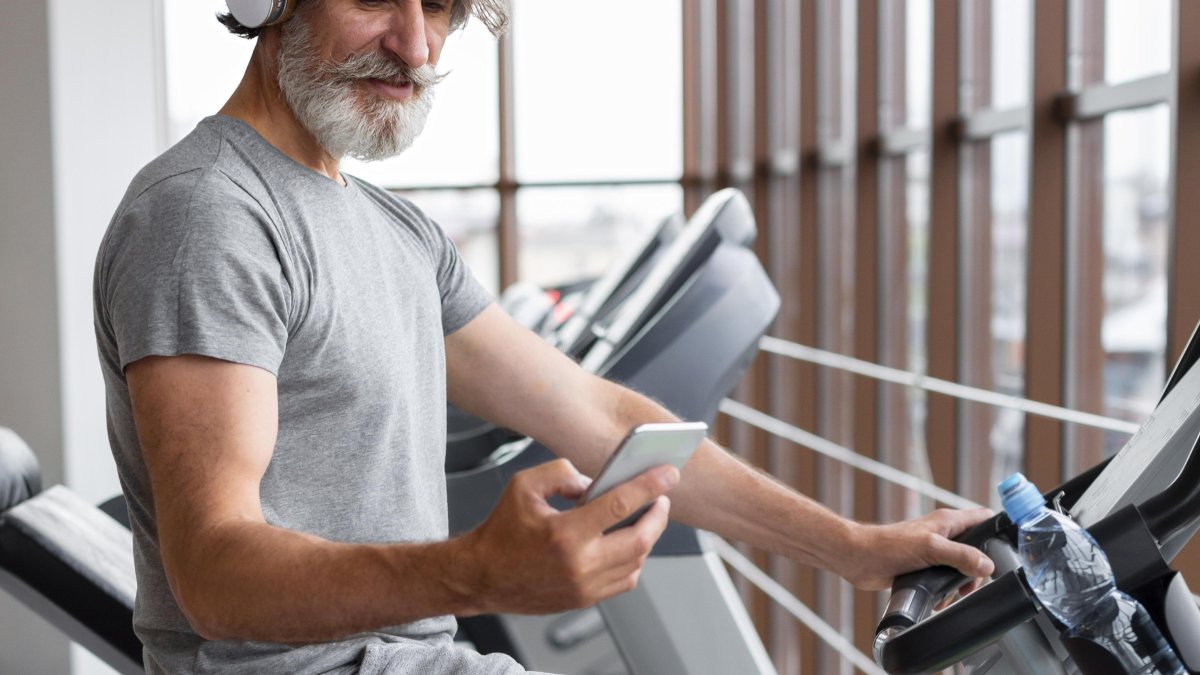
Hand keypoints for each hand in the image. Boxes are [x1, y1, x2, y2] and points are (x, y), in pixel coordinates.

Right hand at [459, 458, 677, 614]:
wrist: (481, 576)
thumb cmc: (501, 531)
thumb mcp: (523, 485)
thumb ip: (561, 473)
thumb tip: (594, 481)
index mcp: (565, 533)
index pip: (621, 504)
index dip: (649, 485)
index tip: (668, 473)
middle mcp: (579, 564)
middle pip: (640, 539)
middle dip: (658, 515)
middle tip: (662, 498)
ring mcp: (584, 586)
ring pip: (636, 561)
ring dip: (648, 537)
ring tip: (646, 517)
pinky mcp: (584, 599)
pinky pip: (625, 580)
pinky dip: (634, 559)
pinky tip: (628, 542)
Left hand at [840, 508, 995, 592]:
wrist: (858, 559)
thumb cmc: (888, 546)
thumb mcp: (931, 549)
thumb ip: (960, 555)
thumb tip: (986, 565)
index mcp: (947, 522)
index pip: (983, 518)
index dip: (997, 529)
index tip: (1008, 547)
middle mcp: (942, 535)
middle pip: (976, 551)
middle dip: (977, 571)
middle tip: (970, 585)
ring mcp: (932, 552)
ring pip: (960, 568)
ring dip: (959, 585)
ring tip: (952, 595)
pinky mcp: (923, 568)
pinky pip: (944, 580)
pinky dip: (945, 592)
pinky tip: (939, 600)